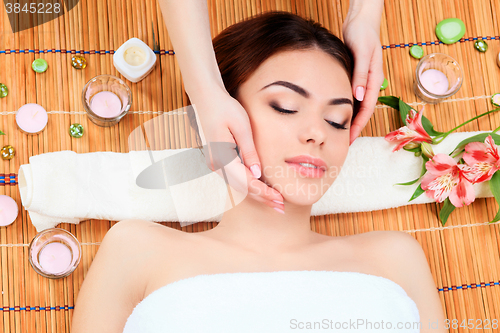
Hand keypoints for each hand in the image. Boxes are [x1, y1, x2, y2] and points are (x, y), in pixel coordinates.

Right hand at [189, 87, 284, 211]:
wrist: (205, 98)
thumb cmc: (225, 108)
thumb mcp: (242, 127)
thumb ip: (249, 152)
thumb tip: (257, 174)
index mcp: (222, 157)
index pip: (247, 182)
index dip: (264, 193)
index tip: (280, 200)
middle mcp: (216, 165)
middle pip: (242, 188)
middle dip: (262, 198)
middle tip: (281, 207)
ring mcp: (215, 164)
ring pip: (238, 185)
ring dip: (256, 194)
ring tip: (274, 201)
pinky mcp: (217, 160)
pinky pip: (234, 177)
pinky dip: (248, 185)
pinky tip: (261, 188)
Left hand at [342, 5, 384, 143]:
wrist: (361, 21)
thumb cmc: (363, 34)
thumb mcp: (362, 53)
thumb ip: (360, 74)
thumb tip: (358, 95)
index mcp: (374, 79)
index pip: (367, 108)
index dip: (359, 125)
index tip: (350, 138)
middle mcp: (370, 82)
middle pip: (363, 110)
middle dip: (355, 127)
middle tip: (343, 142)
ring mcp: (363, 80)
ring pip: (358, 105)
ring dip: (350, 119)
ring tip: (339, 133)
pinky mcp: (356, 77)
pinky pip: (352, 96)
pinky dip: (345, 107)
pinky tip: (335, 114)